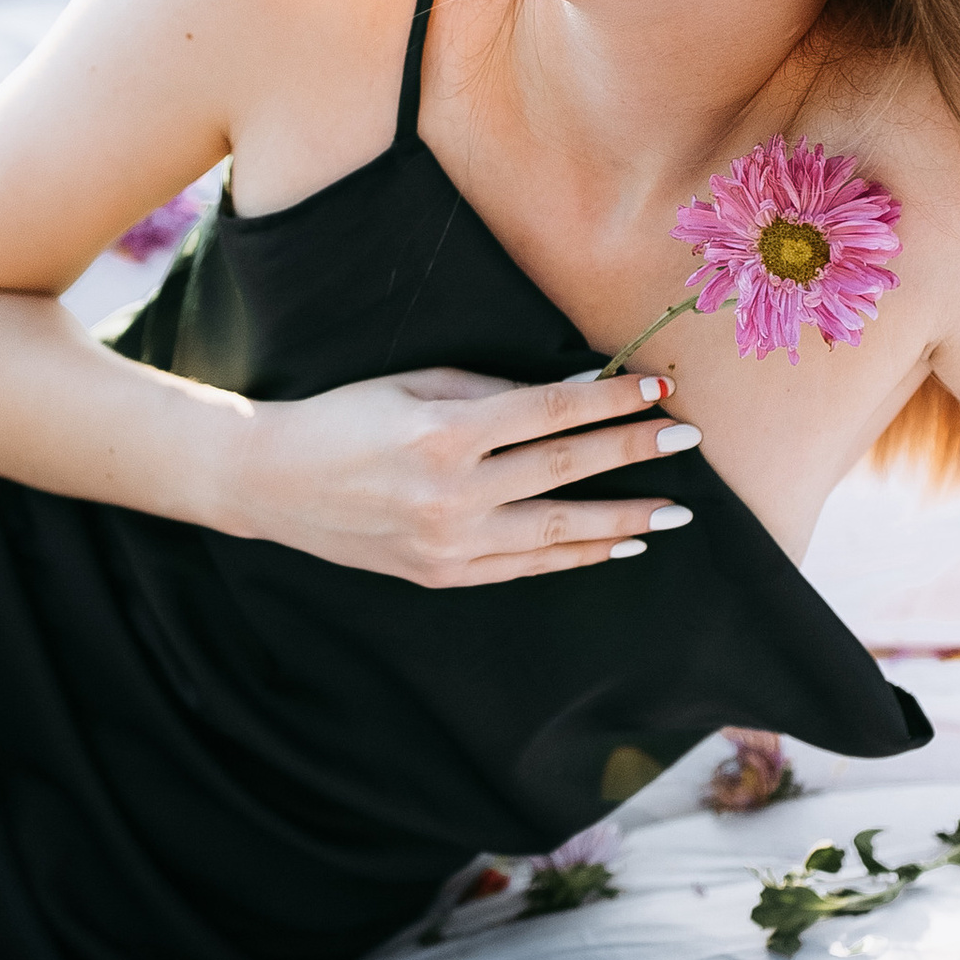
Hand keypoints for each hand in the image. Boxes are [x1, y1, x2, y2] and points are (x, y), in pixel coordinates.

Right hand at [234, 365, 705, 586]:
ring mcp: (447, 542)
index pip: (550, 413)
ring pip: (557, 533)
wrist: (271, 481)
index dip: (610, 401)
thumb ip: (494, 391)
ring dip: (623, 520)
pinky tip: (615, 545)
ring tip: (675, 513)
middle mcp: (451, 493)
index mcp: (443, 432)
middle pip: (566, 470)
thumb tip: (574, 392)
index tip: (658, 387)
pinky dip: (575, 557)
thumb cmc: (344, 417)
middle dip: (635, 454)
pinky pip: (525, 567)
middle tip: (689, 441)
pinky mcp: (440, 575)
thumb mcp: (415, 384)